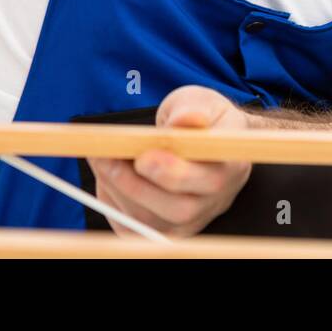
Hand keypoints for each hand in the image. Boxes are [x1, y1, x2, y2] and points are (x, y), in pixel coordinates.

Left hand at [87, 85, 252, 237]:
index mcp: (232, 165)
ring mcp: (194, 219)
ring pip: (153, 221)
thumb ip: (192, 110)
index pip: (209, 179)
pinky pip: (137, 229)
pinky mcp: (169, 229)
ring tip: (99, 160)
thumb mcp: (201, 101)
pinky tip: (106, 178)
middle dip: (135, 185)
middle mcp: (216, 199)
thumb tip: (186, 120)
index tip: (143, 156)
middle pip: (179, 209)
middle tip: (106, 158)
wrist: (204, 138)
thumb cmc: (203, 118)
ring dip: (118, 191)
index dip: (174, 172)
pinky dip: (114, 205)